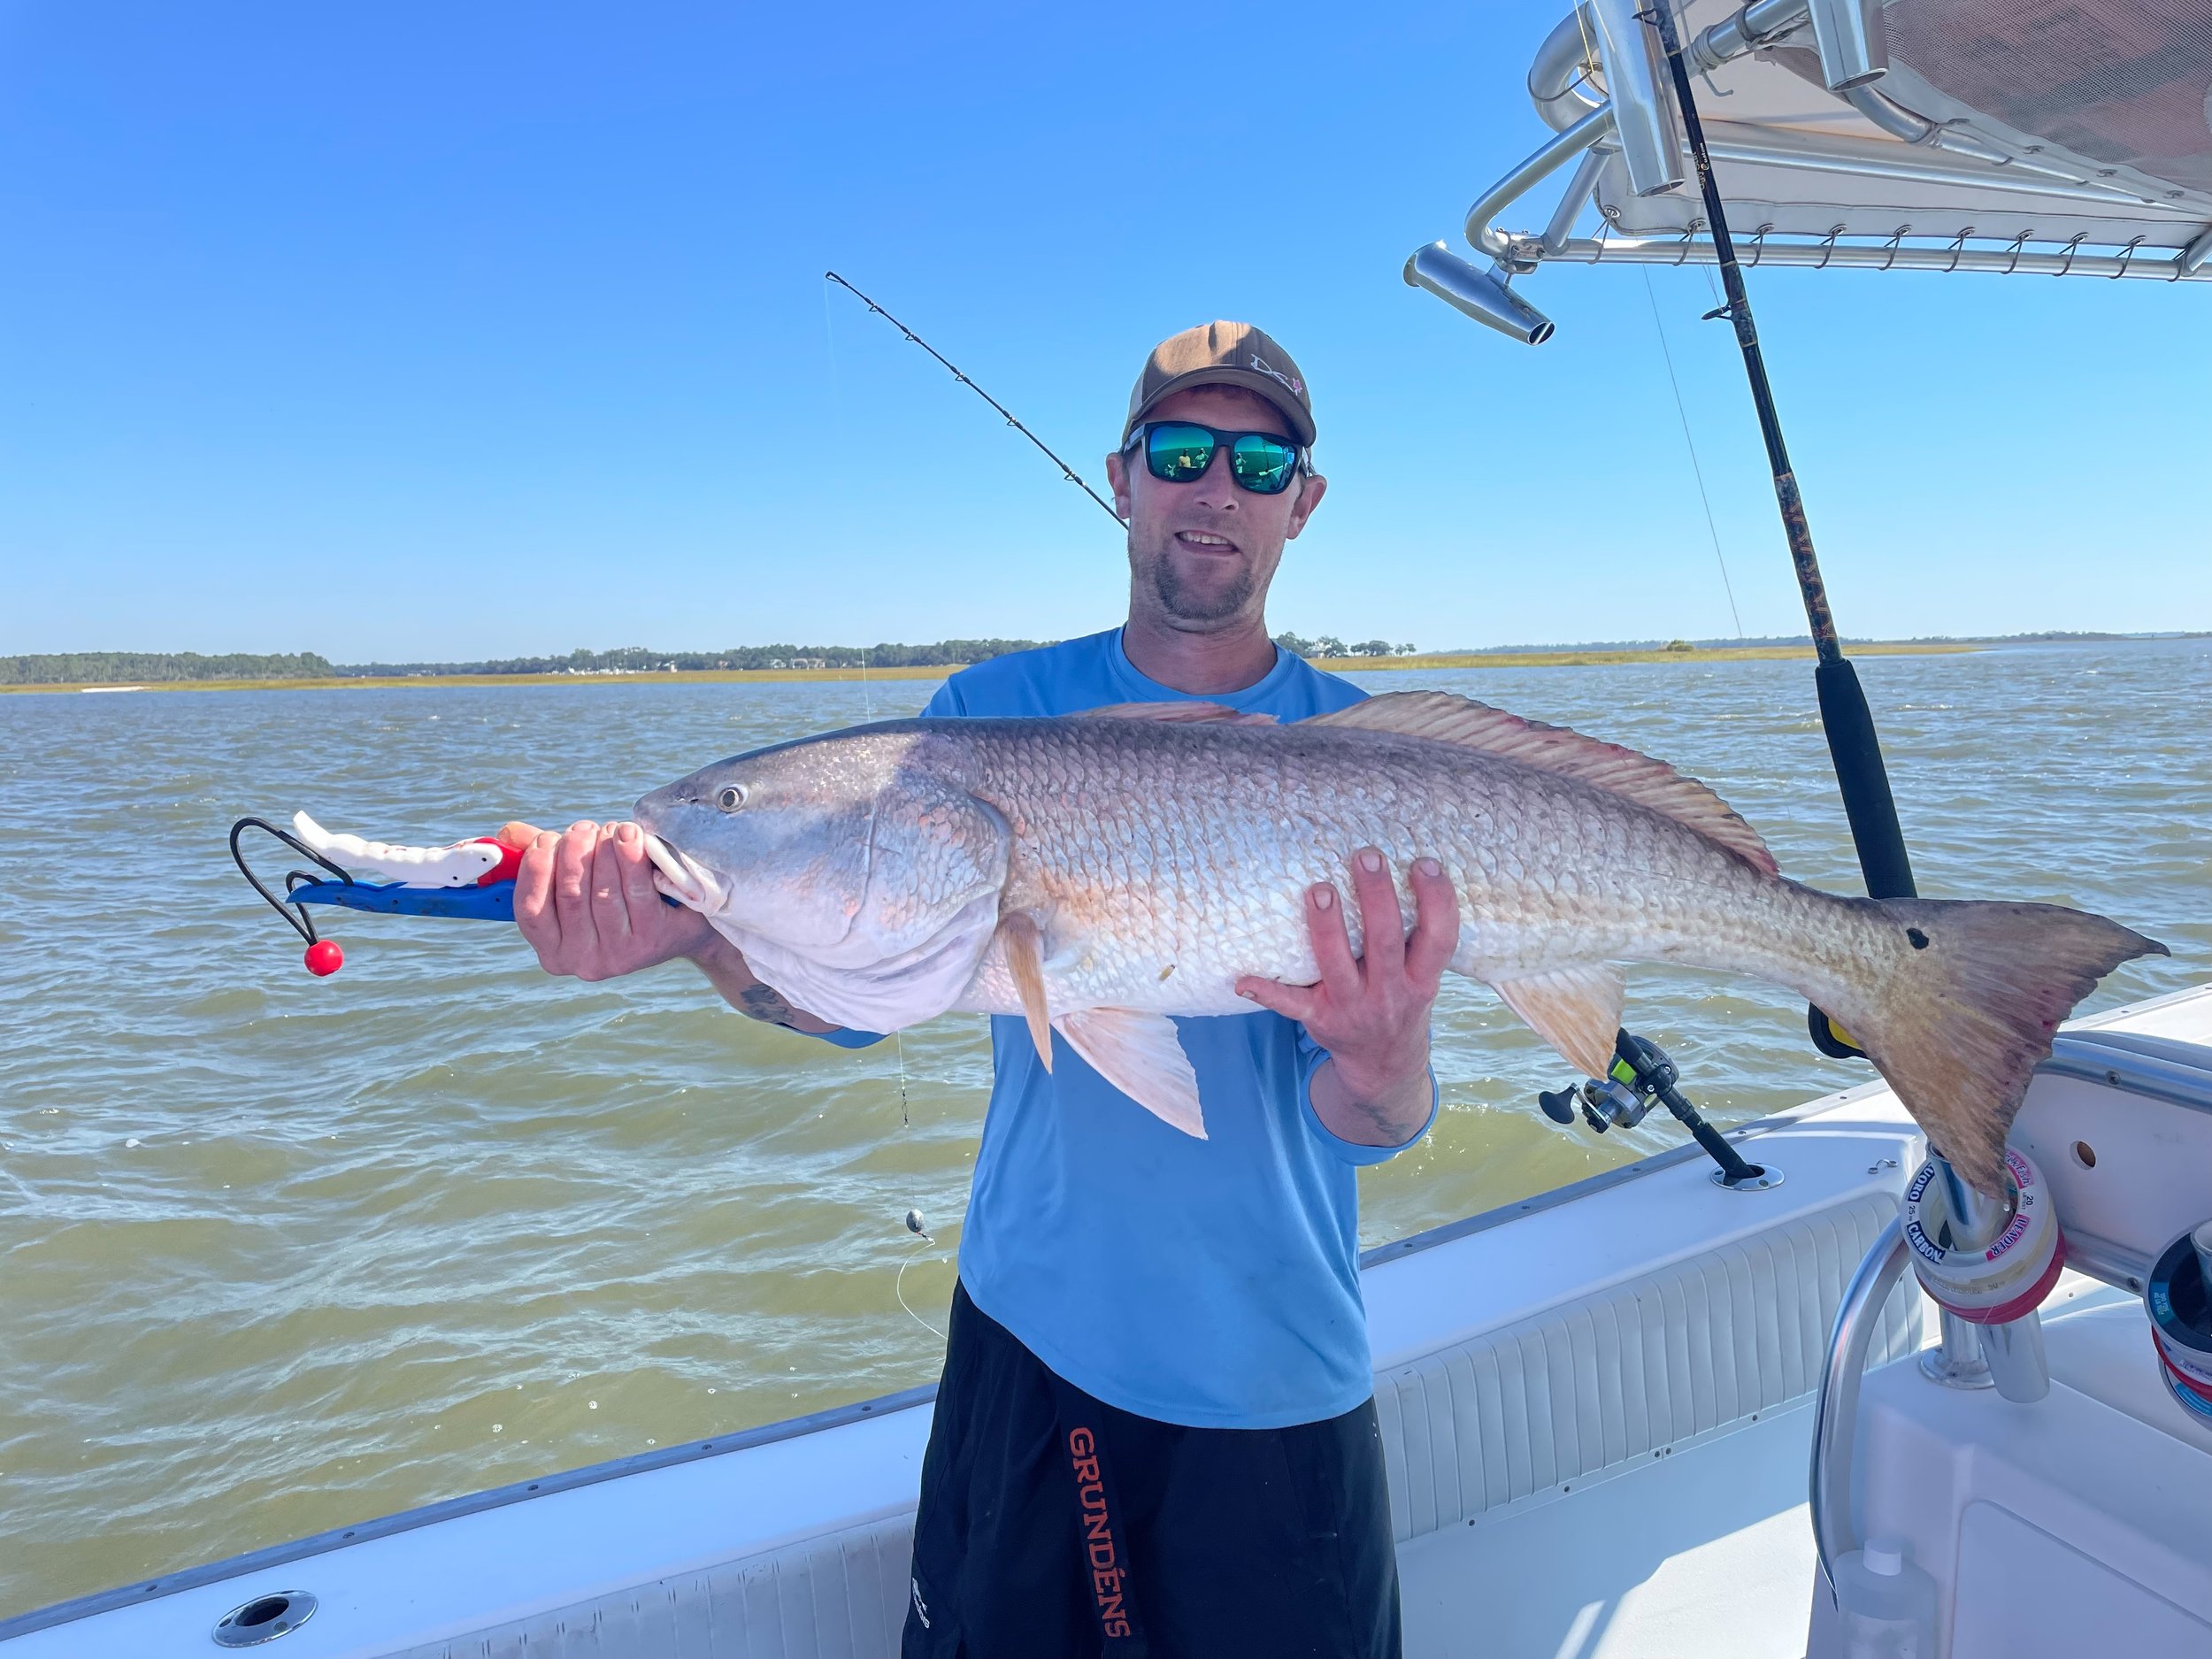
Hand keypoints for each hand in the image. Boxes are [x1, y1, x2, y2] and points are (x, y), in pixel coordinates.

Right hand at [507, 819, 711, 981]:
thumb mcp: (577, 878)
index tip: (545, 838)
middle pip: (569, 896)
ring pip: (602, 891)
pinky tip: (630, 835)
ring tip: (611, 829)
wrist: (682, 920)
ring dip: (604, 850)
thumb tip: (508, 833)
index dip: (535, 869)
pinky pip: (635, 890)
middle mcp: (582, 961)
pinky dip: (630, 856)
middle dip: (574, 851)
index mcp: (554, 951)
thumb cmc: (619, 894)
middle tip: (585, 827)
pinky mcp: (651, 941)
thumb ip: (541, 857)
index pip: (530, 910)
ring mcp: (618, 956)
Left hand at [1236, 849, 1457, 1145]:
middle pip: (1385, 942)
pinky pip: (1289, 1006)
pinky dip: (1266, 993)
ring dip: (1326, 928)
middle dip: (1377, 898)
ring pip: (1337, 965)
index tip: (1424, 863)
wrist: (1384, 1065)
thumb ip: (1415, 940)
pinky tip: (1242, 981)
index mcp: (1421, 980)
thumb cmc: (1401, 1002)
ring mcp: (1352, 1008)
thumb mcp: (1421, 978)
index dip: (1437, 901)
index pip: (1439, 938)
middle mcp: (1390, 994)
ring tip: (1320, 890)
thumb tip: (1400, 870)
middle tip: (1366, 856)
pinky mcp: (1319, 1020)